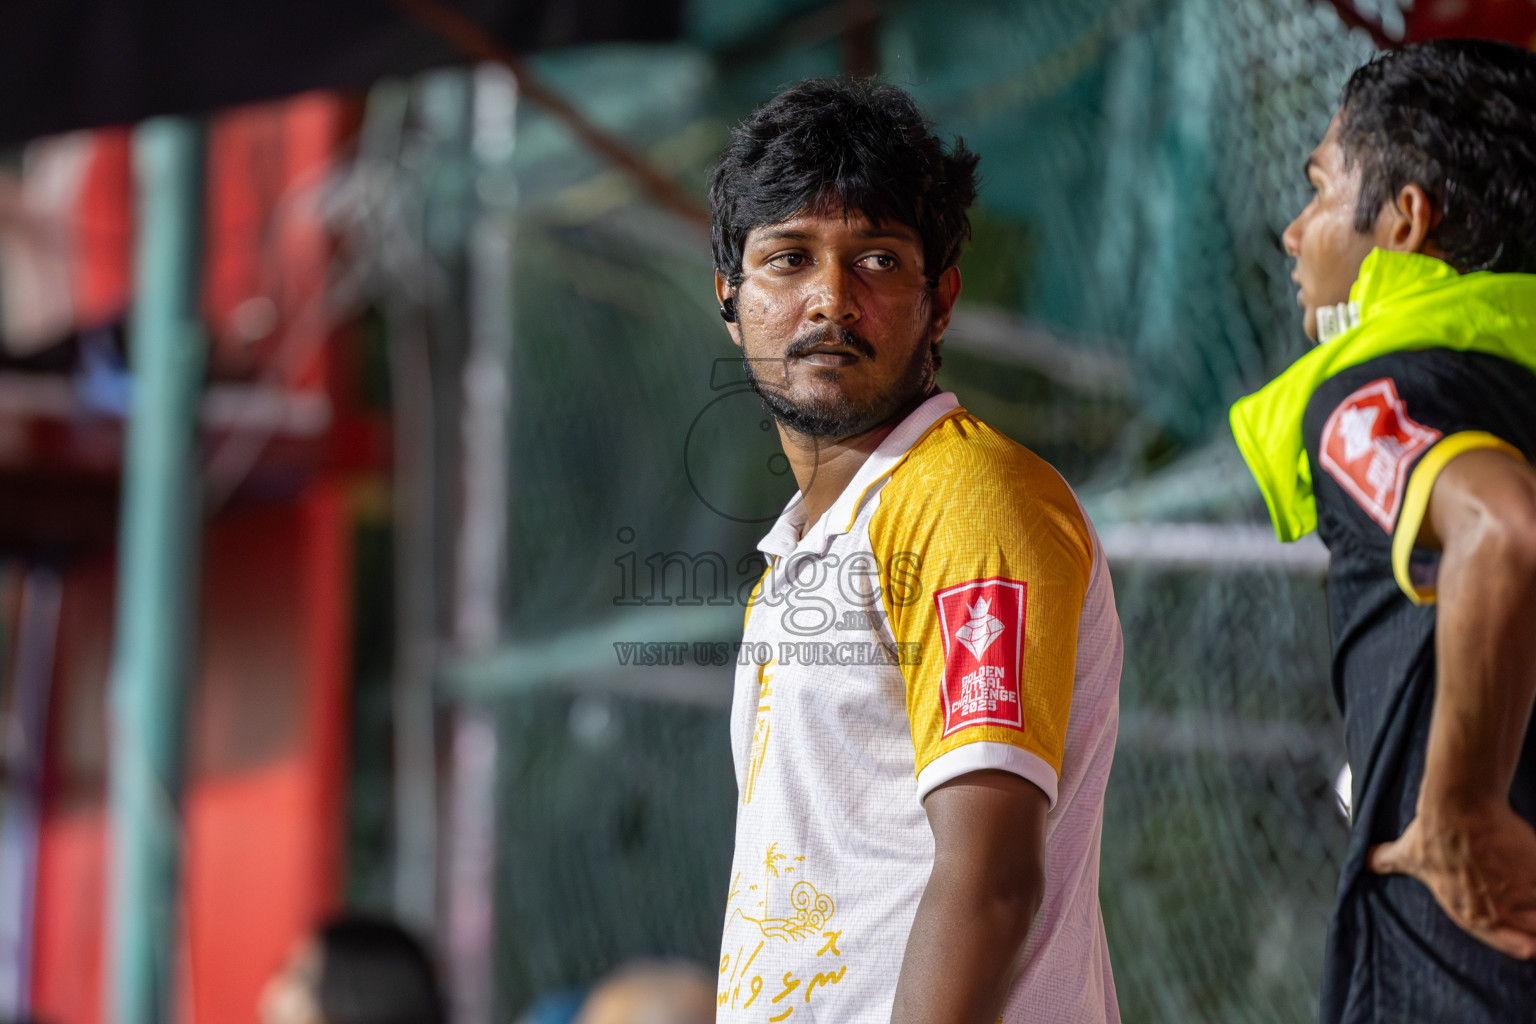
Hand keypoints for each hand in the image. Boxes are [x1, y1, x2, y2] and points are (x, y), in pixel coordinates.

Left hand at [1368, 800, 1535, 959]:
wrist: (1458, 806)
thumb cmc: (1432, 832)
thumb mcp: (1407, 854)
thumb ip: (1387, 862)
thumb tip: (1366, 859)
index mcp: (1469, 913)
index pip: (1506, 943)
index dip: (1520, 944)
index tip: (1532, 947)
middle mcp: (1498, 910)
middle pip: (1534, 937)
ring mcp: (1521, 894)